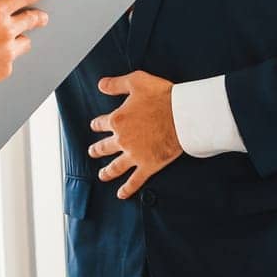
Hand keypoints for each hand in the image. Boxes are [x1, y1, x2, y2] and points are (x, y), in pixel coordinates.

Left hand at [88, 71, 182, 198]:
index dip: (97, 124)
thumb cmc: (162, 97)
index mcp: (117, 120)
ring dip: (107, 172)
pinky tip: (121, 194)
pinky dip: (127, 189)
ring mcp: (134, 155)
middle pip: (104, 147)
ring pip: (115, 167)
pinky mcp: (149, 165)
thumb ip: (116, 84)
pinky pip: (135, 181)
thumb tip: (100, 84)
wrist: (184, 115)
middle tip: (92, 152)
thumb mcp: (136, 82)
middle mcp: (122, 140)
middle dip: (97, 150)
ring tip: (102, 175)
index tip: (94, 126)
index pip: (101, 123)